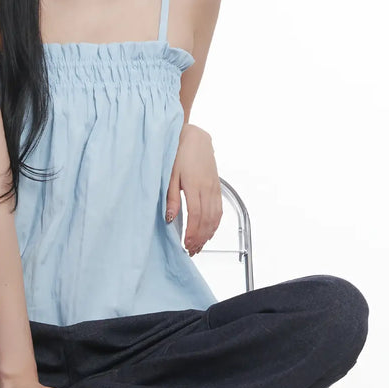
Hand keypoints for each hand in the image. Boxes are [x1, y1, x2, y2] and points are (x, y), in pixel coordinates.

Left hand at [165, 125, 222, 255]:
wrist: (194, 137)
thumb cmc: (178, 152)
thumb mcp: (169, 174)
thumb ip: (171, 197)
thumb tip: (169, 217)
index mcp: (194, 185)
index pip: (195, 215)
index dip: (192, 233)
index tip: (186, 244)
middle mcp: (207, 188)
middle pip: (207, 220)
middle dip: (200, 238)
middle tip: (191, 250)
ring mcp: (214, 187)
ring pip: (215, 217)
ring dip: (208, 233)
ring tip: (199, 245)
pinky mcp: (217, 186)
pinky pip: (219, 209)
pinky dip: (215, 223)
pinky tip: (209, 231)